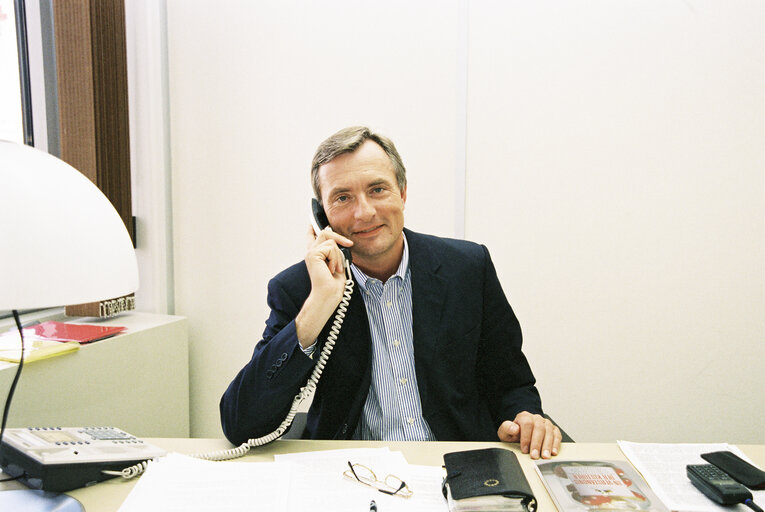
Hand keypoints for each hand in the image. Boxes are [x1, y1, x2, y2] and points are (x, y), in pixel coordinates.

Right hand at [296, 226, 352, 347]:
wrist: (329, 295)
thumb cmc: (334, 284)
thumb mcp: (337, 264)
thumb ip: (335, 251)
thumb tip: (339, 242)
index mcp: (315, 255)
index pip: (312, 238)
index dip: (312, 229)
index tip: (311, 223)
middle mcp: (311, 252)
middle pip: (325, 232)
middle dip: (339, 237)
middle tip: (349, 245)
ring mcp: (310, 253)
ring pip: (331, 241)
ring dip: (338, 255)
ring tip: (335, 268)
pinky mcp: (313, 254)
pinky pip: (331, 247)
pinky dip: (336, 258)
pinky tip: (331, 269)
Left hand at [497, 412, 561, 459]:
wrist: (520, 434)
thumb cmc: (513, 434)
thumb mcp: (505, 432)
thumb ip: (507, 428)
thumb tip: (514, 428)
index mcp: (524, 417)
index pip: (527, 424)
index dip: (526, 437)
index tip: (524, 449)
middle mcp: (536, 418)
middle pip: (539, 428)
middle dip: (537, 443)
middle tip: (535, 455)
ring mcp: (546, 423)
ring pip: (549, 431)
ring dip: (547, 445)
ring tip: (545, 456)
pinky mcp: (553, 430)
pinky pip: (557, 435)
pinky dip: (556, 444)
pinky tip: (553, 452)